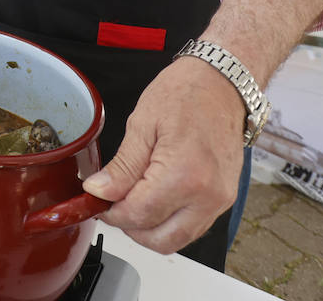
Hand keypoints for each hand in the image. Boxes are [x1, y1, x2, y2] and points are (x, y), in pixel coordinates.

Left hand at [83, 57, 243, 253]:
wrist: (222, 83)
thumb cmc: (185, 94)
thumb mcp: (142, 124)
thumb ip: (121, 166)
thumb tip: (98, 192)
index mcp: (184, 175)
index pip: (139, 215)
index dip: (112, 214)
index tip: (98, 201)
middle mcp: (208, 196)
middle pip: (161, 240)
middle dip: (130, 228)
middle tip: (112, 205)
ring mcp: (221, 201)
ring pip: (178, 239)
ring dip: (151, 229)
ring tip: (132, 200)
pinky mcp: (225, 199)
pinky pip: (193, 226)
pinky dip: (170, 222)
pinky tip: (154, 198)